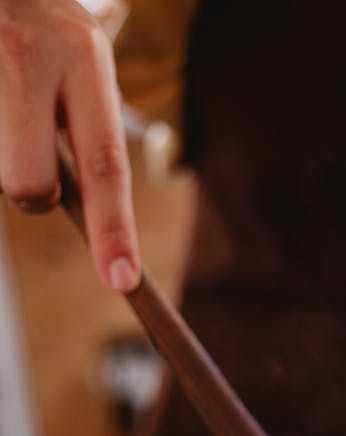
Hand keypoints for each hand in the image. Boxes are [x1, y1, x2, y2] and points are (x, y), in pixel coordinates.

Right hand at [0, 0, 138, 290]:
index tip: (121, 281)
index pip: (106, 165)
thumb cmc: (49, 31)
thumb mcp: (83, 63)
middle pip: (28, 183)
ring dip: (1, 148)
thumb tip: (75, 210)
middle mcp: (33, 56)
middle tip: (36, 163)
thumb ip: (84, 128)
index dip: (113, 230)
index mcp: (85, 59)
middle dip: (33, 194)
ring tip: (9, 97)